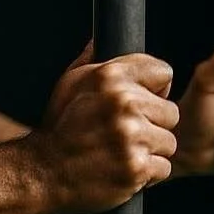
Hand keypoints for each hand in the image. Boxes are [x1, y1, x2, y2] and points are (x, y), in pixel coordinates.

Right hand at [26, 54, 180, 213]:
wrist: (42, 173)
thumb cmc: (57, 129)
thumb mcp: (68, 85)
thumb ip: (90, 61)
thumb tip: (99, 39)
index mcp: (109, 77)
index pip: (163, 72)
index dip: (154, 90)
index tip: (139, 103)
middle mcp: (123, 103)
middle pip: (171, 112)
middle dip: (153, 124)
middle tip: (124, 134)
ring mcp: (131, 136)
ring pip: (169, 142)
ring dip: (150, 151)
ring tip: (121, 152)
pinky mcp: (136, 166)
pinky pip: (163, 167)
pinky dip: (146, 173)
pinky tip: (122, 168)